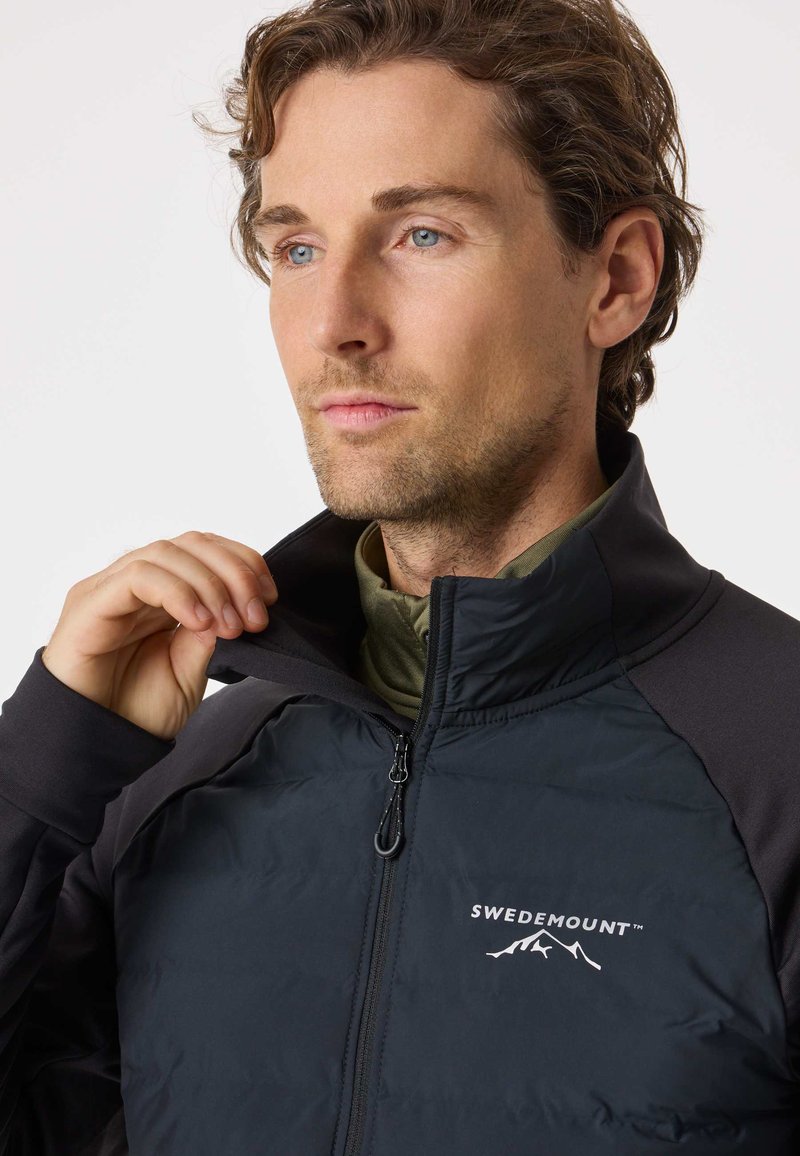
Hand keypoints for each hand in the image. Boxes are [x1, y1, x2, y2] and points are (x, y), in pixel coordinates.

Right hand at [41, 532, 277, 740]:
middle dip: (236, 573)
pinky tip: (199, 622)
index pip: (206, 549)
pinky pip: (139, 576)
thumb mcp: (189, 670)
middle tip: (255, 616)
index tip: (269, 599)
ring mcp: (110, 588)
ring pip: (168, 552)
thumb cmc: (135, 709)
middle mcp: (136, 582)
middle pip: (193, 543)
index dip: (244, 564)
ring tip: (230, 625)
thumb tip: (232, 606)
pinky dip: (178, 593)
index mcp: (162, 593)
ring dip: (211, 584)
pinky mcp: (90, 602)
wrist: (95, 744)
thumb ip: (207, 635)